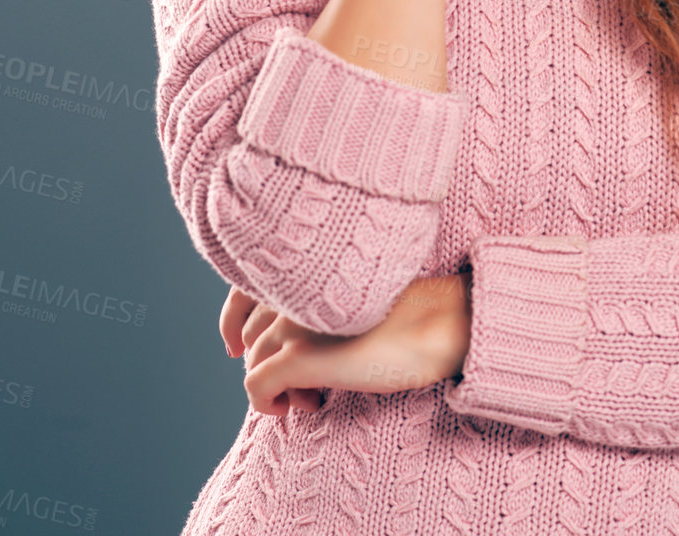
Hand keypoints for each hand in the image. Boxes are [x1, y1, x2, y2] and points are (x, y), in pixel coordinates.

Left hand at [229, 273, 471, 418]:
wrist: (441, 324)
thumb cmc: (409, 316)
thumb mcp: (355, 302)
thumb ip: (321, 305)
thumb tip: (294, 339)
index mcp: (306, 271)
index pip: (242, 294)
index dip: (237, 327)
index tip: (244, 349)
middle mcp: (293, 292)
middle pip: (250, 335)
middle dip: (268, 364)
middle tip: (306, 386)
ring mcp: (294, 323)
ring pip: (253, 362)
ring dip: (278, 387)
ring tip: (316, 397)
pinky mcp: (300, 358)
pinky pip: (256, 386)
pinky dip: (267, 404)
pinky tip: (306, 407)